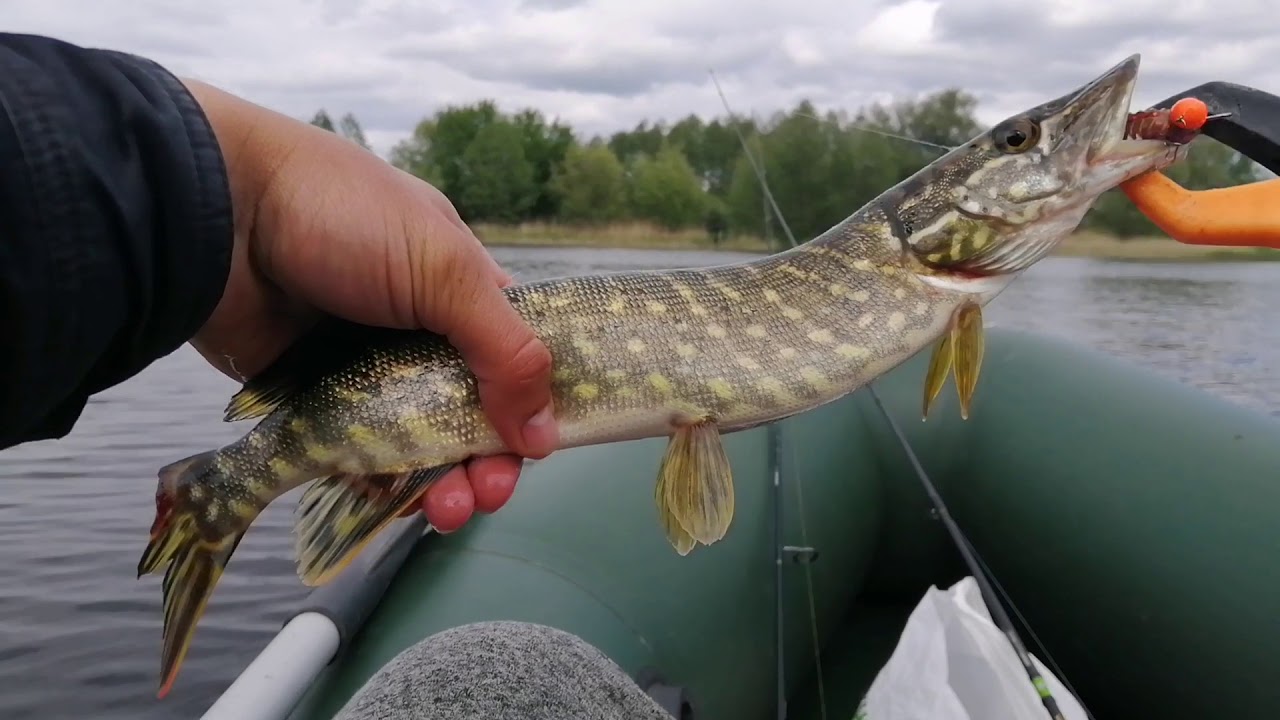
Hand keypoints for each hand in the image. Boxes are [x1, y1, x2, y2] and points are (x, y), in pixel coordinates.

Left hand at [180, 79, 557, 531]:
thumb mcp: (444, 271)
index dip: (535, 402)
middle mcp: (418, 330)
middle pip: (470, 410)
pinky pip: (357, 455)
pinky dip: (380, 483)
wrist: (216, 216)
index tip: (543, 447)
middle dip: (489, 457)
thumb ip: (505, 350)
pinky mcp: (314, 400)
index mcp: (459, 286)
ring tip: (449, 511)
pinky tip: (393, 502)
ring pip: (417, 442)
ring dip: (441, 481)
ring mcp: (365, 368)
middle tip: (489, 493)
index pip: (515, 355)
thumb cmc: (342, 219)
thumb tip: (547, 433)